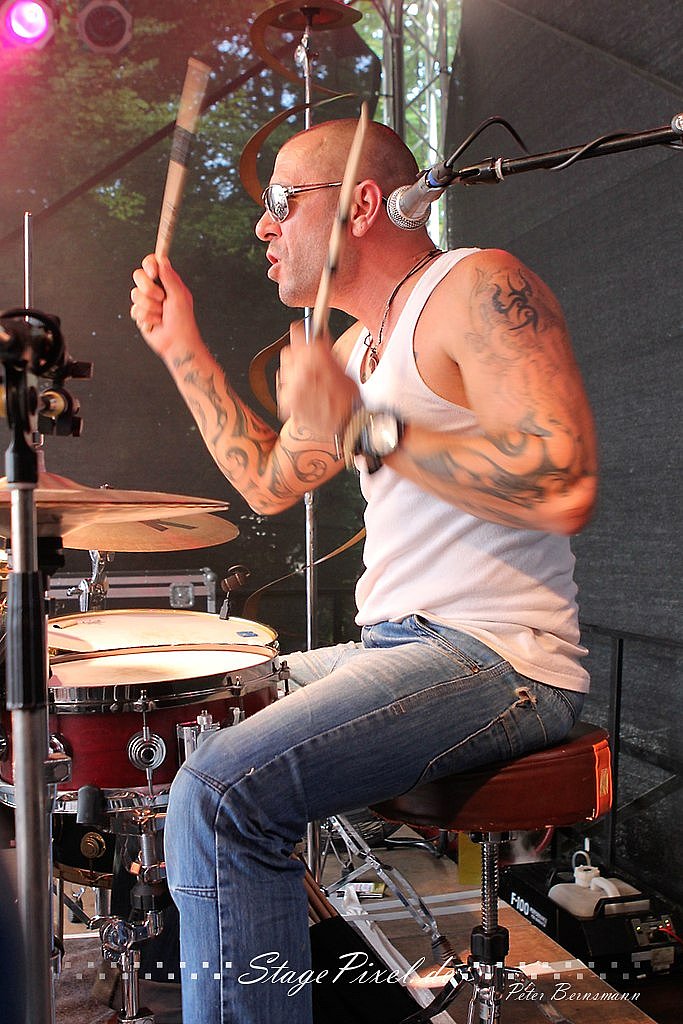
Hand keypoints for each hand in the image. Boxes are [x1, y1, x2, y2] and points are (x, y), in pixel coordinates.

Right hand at [130, 254, 201, 361]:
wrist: (176, 343)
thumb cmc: (183, 322)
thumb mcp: (179, 296)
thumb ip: (170, 277)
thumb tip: (162, 259)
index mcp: (167, 282)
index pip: (151, 263)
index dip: (149, 265)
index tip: (153, 273)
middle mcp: (156, 290)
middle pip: (138, 276)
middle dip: (149, 290)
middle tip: (162, 299)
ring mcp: (147, 302)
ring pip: (135, 295)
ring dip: (150, 308)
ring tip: (161, 315)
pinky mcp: (140, 314)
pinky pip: (134, 311)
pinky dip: (146, 319)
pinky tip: (155, 323)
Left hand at [277, 321, 359, 436]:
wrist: (346, 426)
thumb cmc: (348, 399)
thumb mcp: (342, 368)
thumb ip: (325, 351)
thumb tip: (317, 334)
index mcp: (315, 360)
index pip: (298, 333)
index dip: (302, 331)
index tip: (304, 331)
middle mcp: (299, 372)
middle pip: (288, 351)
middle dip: (298, 354)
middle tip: (310, 361)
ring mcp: (290, 390)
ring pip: (284, 369)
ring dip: (294, 371)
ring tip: (310, 382)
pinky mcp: (286, 404)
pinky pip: (283, 387)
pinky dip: (292, 388)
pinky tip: (306, 394)